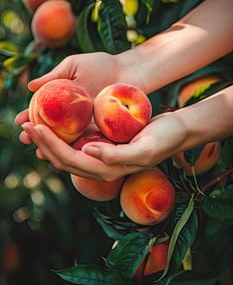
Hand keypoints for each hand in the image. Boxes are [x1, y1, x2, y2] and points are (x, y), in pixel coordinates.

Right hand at [15, 51, 129, 144]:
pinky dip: (74, 147)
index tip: (20, 122)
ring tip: (40, 152)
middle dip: (37, 135)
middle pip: (51, 128)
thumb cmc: (101, 64)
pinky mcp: (99, 130)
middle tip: (26, 139)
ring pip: (65, 139)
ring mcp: (84, 124)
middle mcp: (71, 115)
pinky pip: (85, 140)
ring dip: (52, 146)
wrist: (127, 71)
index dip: (29, 117)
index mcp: (61, 100)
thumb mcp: (74, 66)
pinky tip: (65, 153)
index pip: (41, 111)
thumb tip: (30, 86)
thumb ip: (54, 76)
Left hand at [18, 111, 186, 180]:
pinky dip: (62, 135)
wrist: (176, 131)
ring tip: (32, 123)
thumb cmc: (165, 139)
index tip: (35, 126)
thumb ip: (118, 156)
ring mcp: (101, 156)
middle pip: (63, 159)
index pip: (70, 160)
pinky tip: (54, 124)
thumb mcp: (145, 147)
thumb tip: (88, 152)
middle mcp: (101, 166)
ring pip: (67, 152)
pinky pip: (77, 143)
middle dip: (42, 143)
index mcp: (108, 170)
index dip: (50, 145)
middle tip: (24, 124)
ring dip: (48, 140)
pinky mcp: (103, 145)